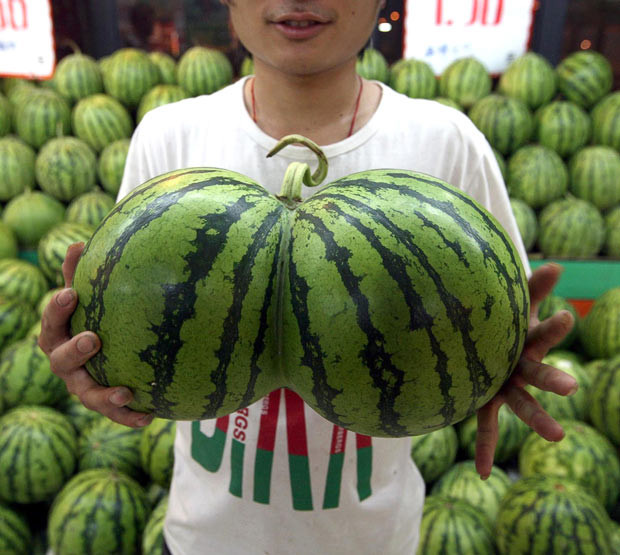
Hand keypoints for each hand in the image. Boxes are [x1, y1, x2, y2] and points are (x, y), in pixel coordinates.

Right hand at [38, 242, 152, 427]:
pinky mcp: (103, 403)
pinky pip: (114, 414)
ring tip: (123, 392)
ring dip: (103, 395)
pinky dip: (129, 416)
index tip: (72, 294)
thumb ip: (83, 275)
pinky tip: (149, 416)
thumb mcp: (92, 298)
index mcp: (59, 335)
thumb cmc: (96, 318)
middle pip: (60, 360)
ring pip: (86, 395)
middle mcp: (65, 363)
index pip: (51, 320)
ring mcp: (82, 386)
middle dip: (73, 350)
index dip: (57, 308)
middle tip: (92, 339)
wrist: (107, 356)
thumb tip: (78, 244)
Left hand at [474, 263, 576, 477]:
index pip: (544, 332)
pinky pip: (486, 425)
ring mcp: (505, 386)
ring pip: (521, 404)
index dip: (555, 327)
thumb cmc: (502, 320)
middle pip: (539, 374)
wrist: (483, 340)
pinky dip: (485, 448)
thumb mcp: (513, 303)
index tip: (567, 316)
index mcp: (527, 342)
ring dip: (537, 419)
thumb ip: (531, 287)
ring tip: (558, 436)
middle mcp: (520, 367)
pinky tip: (483, 472)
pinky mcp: (487, 399)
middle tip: (571, 385)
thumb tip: (555, 266)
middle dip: (553, 378)